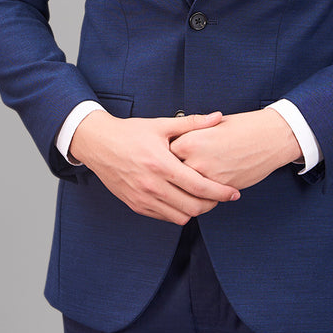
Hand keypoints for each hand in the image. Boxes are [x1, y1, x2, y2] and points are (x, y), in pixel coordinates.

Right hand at [70, 110, 240, 225]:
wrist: (98, 144)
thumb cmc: (130, 133)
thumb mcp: (161, 125)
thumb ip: (192, 123)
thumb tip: (218, 115)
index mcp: (161, 164)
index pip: (198, 186)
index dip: (220, 192)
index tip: (234, 193)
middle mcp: (152, 185)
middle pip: (192, 207)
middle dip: (212, 204)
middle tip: (221, 196)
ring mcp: (142, 198)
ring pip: (179, 217)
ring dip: (195, 210)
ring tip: (204, 198)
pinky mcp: (135, 205)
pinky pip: (164, 217)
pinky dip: (178, 212)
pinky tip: (183, 199)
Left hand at [169, 109, 301, 189]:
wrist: (269, 137)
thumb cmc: (242, 127)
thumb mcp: (210, 126)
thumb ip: (191, 136)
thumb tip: (176, 144)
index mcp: (190, 141)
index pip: (165, 154)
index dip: (164, 157)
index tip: (164, 158)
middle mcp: (196, 161)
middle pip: (172, 175)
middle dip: (171, 176)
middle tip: (170, 176)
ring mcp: (208, 178)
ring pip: (186, 192)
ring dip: (183, 192)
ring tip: (182, 188)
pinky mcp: (221, 189)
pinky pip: (203, 199)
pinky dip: (200, 198)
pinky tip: (201, 193)